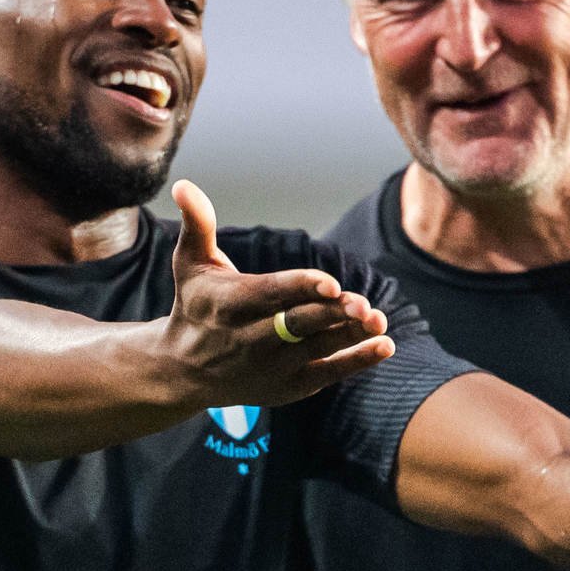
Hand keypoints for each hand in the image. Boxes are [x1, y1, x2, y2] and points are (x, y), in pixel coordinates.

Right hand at [162, 179, 392, 408]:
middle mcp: (250, 339)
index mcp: (230, 305)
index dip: (301, 288)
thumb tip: (184, 185)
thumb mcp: (190, 264)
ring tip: (378, 320)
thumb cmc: (196, 305)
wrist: (185, 370)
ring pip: (317, 348)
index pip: (271, 294)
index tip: (331, 283)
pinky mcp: (289, 386)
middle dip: (331, 314)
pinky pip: (328, 374)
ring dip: (349, 335)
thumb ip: (198, 225)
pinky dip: (357, 361)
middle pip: (298, 323)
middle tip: (363, 303)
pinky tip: (385, 346)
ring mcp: (271, 366)